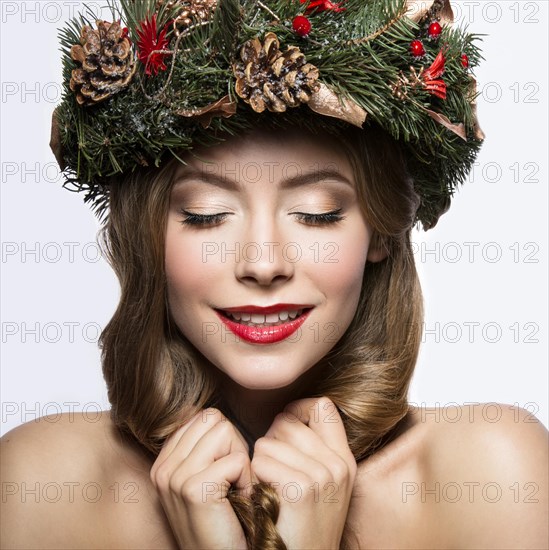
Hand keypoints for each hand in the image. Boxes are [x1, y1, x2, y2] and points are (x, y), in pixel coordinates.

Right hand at [150, 408, 251, 548]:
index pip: (203, 418)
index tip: (224, 473)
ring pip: (225, 433)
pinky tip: (238, 503)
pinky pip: (237, 460)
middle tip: (232, 482)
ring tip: (234, 491)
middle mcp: (163, 469)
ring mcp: (175, 479)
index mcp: (163, 463)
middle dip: (232, 445)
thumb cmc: (225, 522)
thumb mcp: (206, 480)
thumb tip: (217, 417)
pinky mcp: (194, 491)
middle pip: (213, 420)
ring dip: (240, 461)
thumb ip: (204, 448)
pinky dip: (246, 480)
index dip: (224, 440)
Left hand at [251, 397, 356, 548]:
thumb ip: (311, 449)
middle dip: (271, 440)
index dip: (296, 410)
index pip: (322, 405)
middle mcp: (338, 465)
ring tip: (269, 488)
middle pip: (288, 419)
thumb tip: (285, 415)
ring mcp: (322, 477)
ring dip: (260, 462)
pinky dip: (255, 478)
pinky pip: (261, 461)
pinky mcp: (300, 490)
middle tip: (272, 472)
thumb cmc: (299, 526)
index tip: (283, 430)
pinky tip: (264, 498)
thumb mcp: (320, 485)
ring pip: (269, 440)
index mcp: (344, 461)